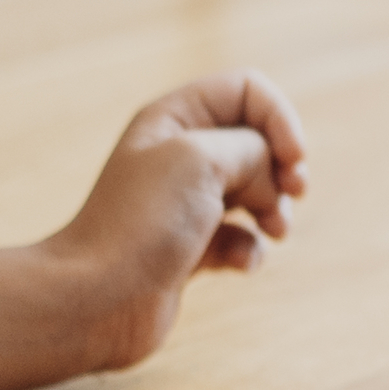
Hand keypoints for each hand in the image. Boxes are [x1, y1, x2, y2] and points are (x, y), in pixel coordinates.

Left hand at [0, 74, 310, 389]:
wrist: (96, 298)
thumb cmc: (142, 222)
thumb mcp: (203, 159)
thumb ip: (253, 148)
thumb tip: (272, 174)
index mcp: (174, 118)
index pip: (247, 91)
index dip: (280, 118)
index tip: (293, 159)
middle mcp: (180, 155)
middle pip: (258, 140)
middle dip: (283, 166)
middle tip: (292, 192)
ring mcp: (186, 203)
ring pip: (255, 190)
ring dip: (276, 207)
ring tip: (275, 230)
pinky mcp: (191, 248)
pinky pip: (240, 238)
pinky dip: (250, 249)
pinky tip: (240, 264)